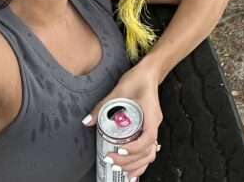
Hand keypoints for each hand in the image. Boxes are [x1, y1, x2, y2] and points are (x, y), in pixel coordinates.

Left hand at [83, 64, 161, 178]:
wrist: (149, 72)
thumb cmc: (137, 78)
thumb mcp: (118, 90)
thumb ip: (103, 106)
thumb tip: (87, 121)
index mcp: (151, 115)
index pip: (147, 138)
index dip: (134, 148)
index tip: (119, 150)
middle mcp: (155, 124)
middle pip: (148, 151)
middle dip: (130, 161)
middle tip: (112, 161)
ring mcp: (154, 127)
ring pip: (150, 154)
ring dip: (136, 165)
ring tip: (120, 170)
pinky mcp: (150, 127)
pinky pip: (149, 150)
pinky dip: (141, 162)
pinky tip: (132, 171)